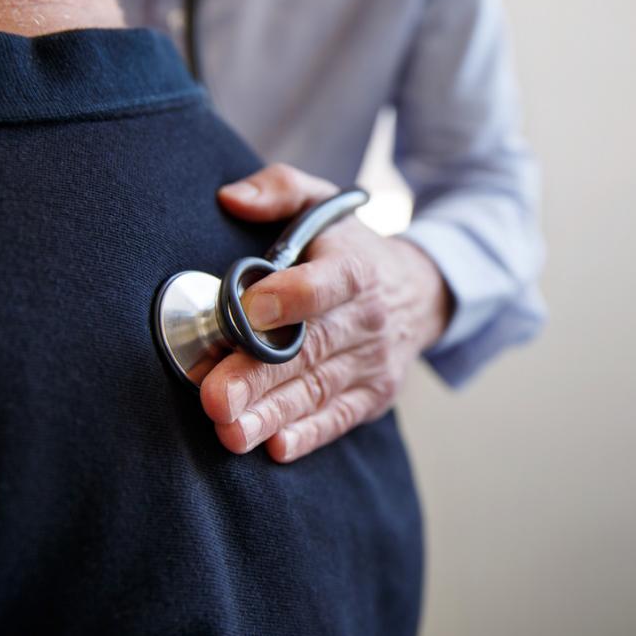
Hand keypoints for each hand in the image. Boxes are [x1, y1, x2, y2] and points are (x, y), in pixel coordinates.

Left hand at [199, 163, 451, 462]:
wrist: (418, 292)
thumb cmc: (350, 248)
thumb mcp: (322, 203)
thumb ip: (278, 189)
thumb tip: (231, 198)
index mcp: (356, 266)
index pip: (329, 284)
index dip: (292, 297)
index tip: (249, 309)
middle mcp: (369, 317)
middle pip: (312, 349)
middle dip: (261, 376)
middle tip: (216, 397)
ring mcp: (374, 360)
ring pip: (319, 389)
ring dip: (273, 414)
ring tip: (230, 431)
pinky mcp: (374, 394)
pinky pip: (339, 417)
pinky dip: (309, 434)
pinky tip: (275, 446)